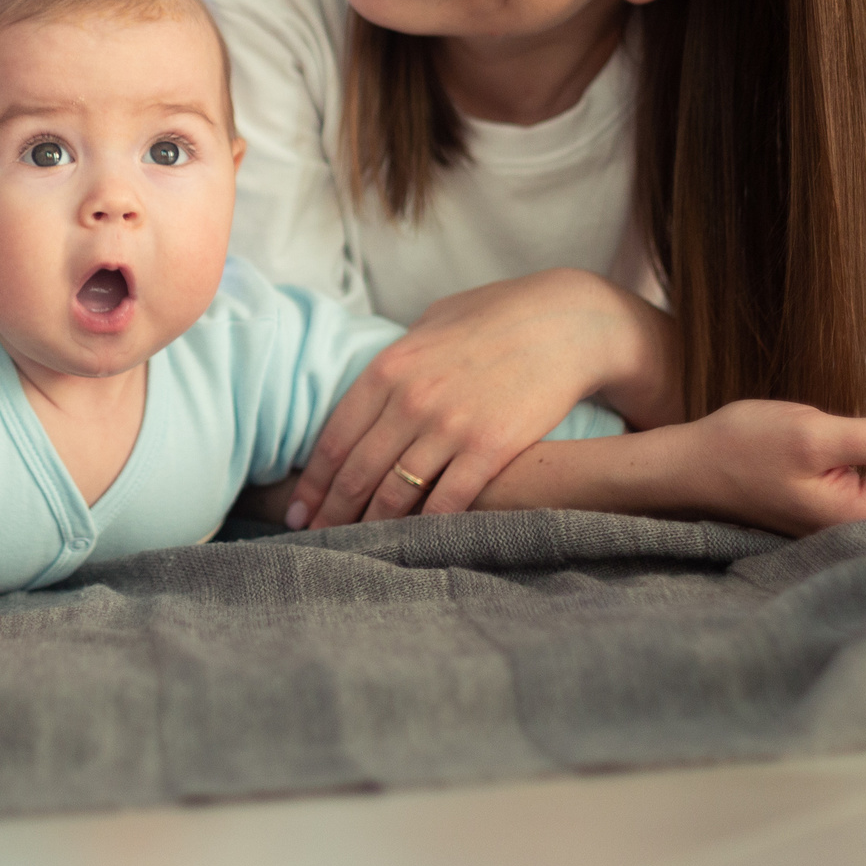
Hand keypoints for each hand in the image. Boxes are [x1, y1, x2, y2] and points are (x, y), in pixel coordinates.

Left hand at [289, 268, 676, 528]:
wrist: (567, 322)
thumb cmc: (497, 315)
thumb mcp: (433, 323)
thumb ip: (398, 362)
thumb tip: (372, 390)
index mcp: (389, 367)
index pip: (335, 438)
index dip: (312, 482)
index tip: (297, 510)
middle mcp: (411, 400)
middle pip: (356, 472)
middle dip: (330, 513)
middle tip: (314, 541)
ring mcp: (450, 427)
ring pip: (394, 494)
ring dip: (370, 527)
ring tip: (354, 549)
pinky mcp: (490, 449)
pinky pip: (446, 502)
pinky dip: (424, 528)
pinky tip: (410, 544)